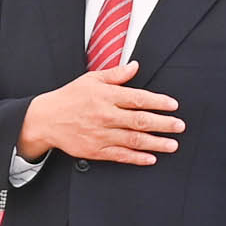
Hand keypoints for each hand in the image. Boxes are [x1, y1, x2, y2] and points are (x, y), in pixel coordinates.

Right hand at [21, 62, 179, 164]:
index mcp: (105, 96)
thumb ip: (116, 74)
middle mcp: (105, 116)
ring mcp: (101, 135)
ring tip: (172, 144)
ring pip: (133, 140)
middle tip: (179, 126)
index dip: (157, 102)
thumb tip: (135, 66)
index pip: (137, 98)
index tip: (173, 105)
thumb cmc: (69, 97)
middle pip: (140, 120)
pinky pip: (120, 155)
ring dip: (155, 143)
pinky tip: (151, 158)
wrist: (45, 119)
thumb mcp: (91, 79)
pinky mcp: (95, 150)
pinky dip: (137, 158)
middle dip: (163, 124)